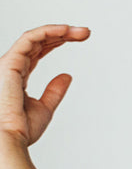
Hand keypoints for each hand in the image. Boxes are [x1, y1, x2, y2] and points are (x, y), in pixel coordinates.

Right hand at [1, 24, 90, 149]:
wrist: (8, 138)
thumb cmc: (20, 128)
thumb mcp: (45, 108)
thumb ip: (54, 91)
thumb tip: (67, 76)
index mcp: (17, 77)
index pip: (37, 52)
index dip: (56, 42)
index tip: (79, 38)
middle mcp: (11, 67)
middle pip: (38, 42)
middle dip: (62, 34)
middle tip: (86, 32)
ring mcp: (9, 64)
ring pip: (34, 38)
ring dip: (59, 31)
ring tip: (82, 32)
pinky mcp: (10, 63)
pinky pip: (29, 39)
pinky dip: (48, 32)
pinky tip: (66, 30)